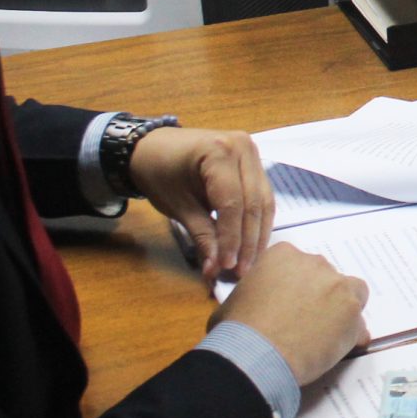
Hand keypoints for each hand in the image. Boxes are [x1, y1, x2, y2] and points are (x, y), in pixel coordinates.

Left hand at [130, 126, 272, 278]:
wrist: (153, 149)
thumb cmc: (159, 172)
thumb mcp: (178, 206)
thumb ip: (202, 236)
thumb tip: (215, 269)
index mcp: (218, 151)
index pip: (232, 203)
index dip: (232, 238)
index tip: (227, 266)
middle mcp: (243, 147)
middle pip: (253, 203)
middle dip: (247, 241)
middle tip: (241, 270)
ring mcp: (252, 152)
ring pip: (264, 201)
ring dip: (257, 235)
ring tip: (248, 262)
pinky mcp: (254, 162)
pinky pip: (262, 196)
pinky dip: (257, 221)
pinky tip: (252, 242)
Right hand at [213, 243, 369, 384]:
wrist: (256, 353)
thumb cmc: (237, 329)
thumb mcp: (233, 303)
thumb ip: (251, 296)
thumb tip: (249, 306)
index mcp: (283, 255)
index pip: (299, 265)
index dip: (297, 286)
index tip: (291, 303)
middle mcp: (314, 263)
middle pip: (326, 276)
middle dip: (320, 296)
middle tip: (306, 321)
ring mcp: (337, 285)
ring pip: (351, 293)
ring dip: (342, 309)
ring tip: (325, 333)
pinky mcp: (352, 311)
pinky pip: (359, 322)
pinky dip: (352, 333)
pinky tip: (336, 348)